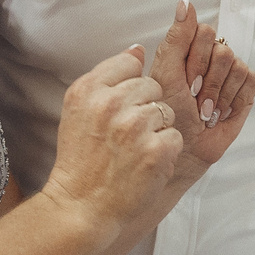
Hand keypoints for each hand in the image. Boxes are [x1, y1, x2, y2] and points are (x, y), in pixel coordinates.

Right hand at [43, 49, 183, 229]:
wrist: (81, 205)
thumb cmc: (82, 159)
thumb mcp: (79, 110)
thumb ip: (107, 77)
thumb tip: (138, 49)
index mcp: (88, 90)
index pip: (129, 62)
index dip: (131, 85)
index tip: (122, 106)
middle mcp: (110, 104)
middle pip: (152, 86)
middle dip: (146, 108)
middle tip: (125, 135)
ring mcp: (134, 128)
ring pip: (166, 112)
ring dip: (156, 131)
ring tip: (134, 151)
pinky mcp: (156, 151)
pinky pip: (175, 137)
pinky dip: (165, 153)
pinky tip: (144, 164)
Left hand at [149, 0, 254, 173]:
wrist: (184, 147)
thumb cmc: (169, 113)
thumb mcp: (165, 73)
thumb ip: (176, 37)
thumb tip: (185, 2)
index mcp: (189, 48)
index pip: (204, 32)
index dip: (196, 58)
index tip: (186, 81)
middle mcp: (211, 57)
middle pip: (223, 51)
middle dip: (207, 81)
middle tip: (195, 98)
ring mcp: (230, 73)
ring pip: (237, 66)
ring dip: (219, 94)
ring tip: (206, 110)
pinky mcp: (246, 90)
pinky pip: (251, 81)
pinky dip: (235, 99)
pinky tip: (222, 112)